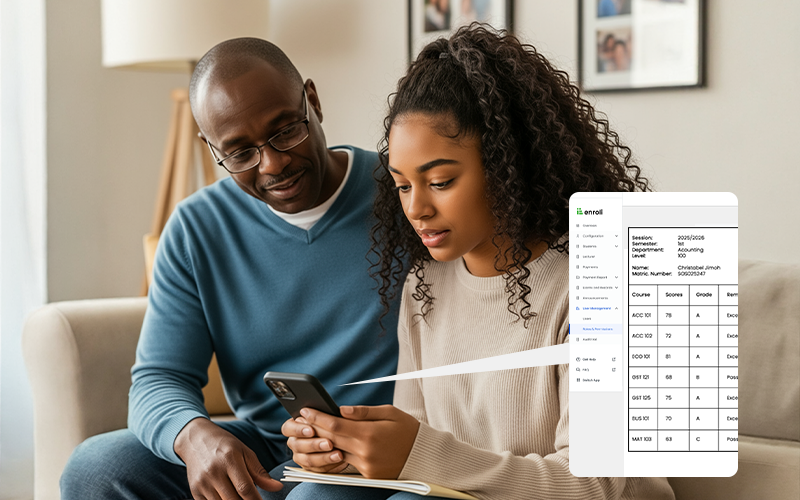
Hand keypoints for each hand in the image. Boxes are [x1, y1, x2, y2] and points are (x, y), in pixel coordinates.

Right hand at [174, 417, 281, 498]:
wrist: (196, 440)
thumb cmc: (225, 446)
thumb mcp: (244, 452)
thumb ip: (260, 472)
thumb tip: (278, 487)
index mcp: (229, 460)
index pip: (245, 488)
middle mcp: (213, 472)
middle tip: (252, 499)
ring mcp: (202, 483)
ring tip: (240, 496)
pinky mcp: (195, 491)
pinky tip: (228, 496)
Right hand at [282, 416, 348, 472]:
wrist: (338, 438)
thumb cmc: (328, 423)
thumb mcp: (326, 416)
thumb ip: (324, 415)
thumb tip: (333, 413)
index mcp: (293, 427)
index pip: (288, 428)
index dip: (298, 430)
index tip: (311, 430)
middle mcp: (294, 442)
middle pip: (298, 445)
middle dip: (314, 445)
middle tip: (329, 443)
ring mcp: (300, 456)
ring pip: (307, 459)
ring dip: (324, 457)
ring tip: (338, 454)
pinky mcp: (310, 467)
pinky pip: (316, 469)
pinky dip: (329, 465)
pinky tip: (338, 460)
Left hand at [301, 405, 419, 478]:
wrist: (424, 456)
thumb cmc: (408, 429)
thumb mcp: (389, 412)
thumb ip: (363, 412)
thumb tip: (341, 409)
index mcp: (369, 433)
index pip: (335, 425)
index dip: (317, 417)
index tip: (306, 411)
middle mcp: (365, 451)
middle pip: (330, 439)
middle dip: (315, 428)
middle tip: (303, 419)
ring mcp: (365, 465)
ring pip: (336, 452)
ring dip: (323, 442)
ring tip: (313, 431)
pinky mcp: (368, 475)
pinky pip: (347, 462)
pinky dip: (338, 452)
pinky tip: (331, 444)